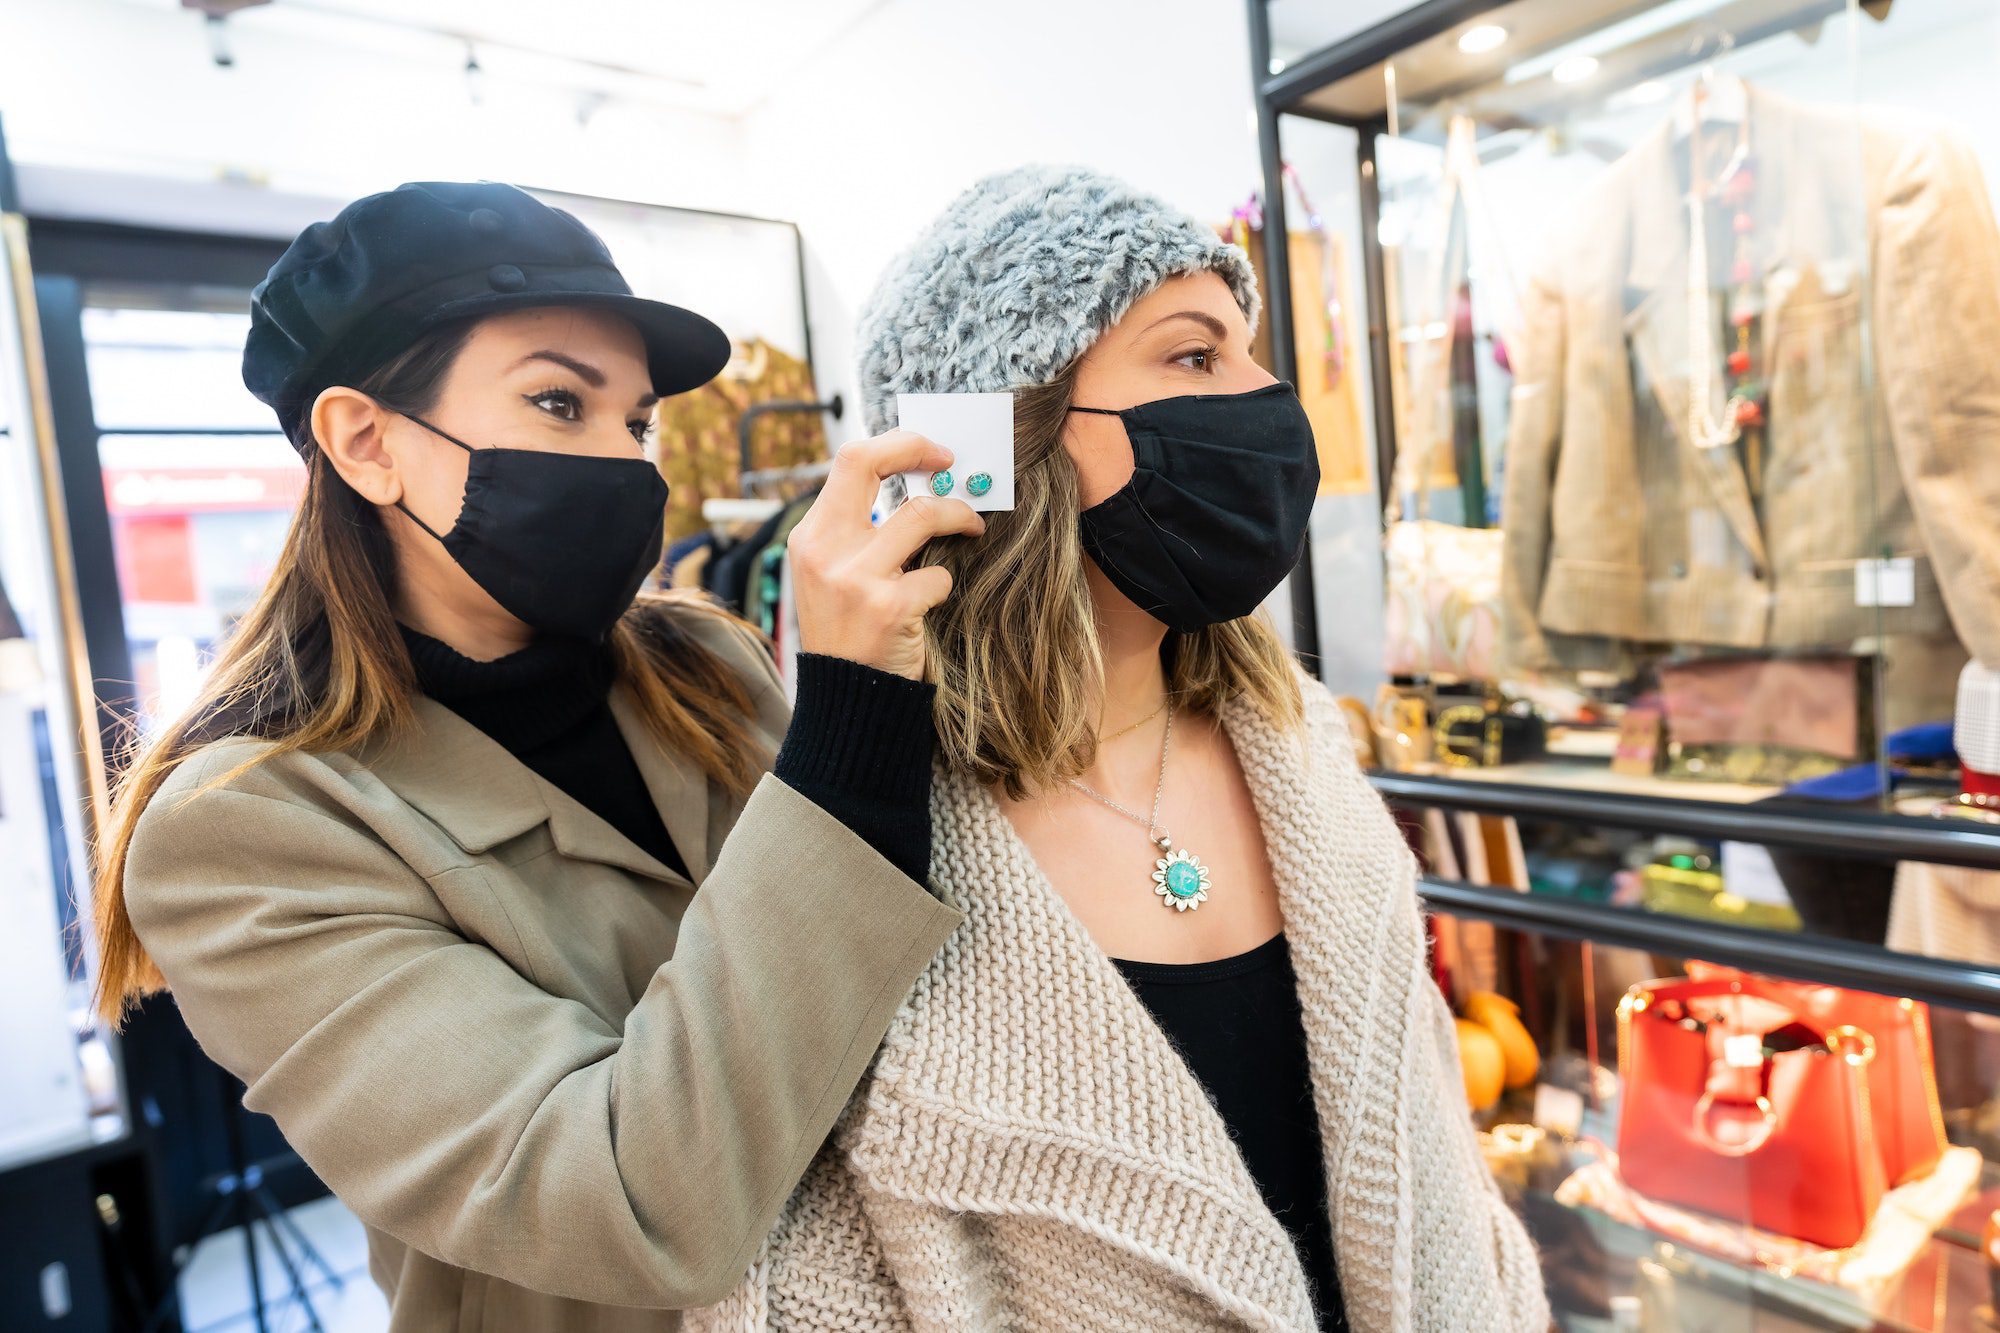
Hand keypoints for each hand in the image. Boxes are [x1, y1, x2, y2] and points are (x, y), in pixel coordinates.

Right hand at [786, 431, 985, 679]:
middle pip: (871, 464)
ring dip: (958, 517)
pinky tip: (934, 603)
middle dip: (920, 451)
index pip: (849, 460)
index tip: (930, 454)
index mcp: (810, 537)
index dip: (896, 445)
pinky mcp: (888, 608)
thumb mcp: (834, 577)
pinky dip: (945, 585)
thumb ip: (860, 533)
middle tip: (953, 464)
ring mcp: (854, 578)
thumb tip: (917, 486)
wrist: (848, 703)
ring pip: (922, 514)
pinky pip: (939, 576)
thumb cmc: (851, 635)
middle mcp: (824, 550)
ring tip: (972, 528)